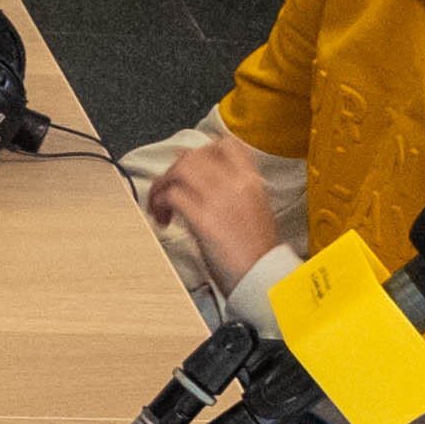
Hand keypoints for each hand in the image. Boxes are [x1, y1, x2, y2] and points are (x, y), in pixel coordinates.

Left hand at [144, 133, 275, 288]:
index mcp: (251, 182)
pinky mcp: (204, 220)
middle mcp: (236, 185)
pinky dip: (160, 204)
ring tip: (161, 204)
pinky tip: (163, 219)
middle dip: (173, 170)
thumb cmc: (257, 254)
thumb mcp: (254, 211)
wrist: (264, 279)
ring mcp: (219, 200)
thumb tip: (204, 187)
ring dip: (163, 184)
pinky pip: (172, 196)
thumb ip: (232, 193)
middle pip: (193, 155)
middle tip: (168, 189)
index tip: (191, 167)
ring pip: (180, 169)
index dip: (202, 151)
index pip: (225, 145)